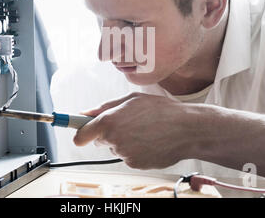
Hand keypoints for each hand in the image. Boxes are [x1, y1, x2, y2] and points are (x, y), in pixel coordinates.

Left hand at [73, 92, 203, 168]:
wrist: (187, 129)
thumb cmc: (160, 110)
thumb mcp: (131, 99)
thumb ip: (104, 107)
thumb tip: (85, 113)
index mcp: (109, 121)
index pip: (81, 134)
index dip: (79, 133)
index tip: (78, 134)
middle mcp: (114, 140)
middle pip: (100, 140)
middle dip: (109, 132)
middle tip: (129, 123)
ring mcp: (125, 154)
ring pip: (117, 147)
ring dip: (125, 141)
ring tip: (145, 130)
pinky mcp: (135, 164)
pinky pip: (129, 156)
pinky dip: (136, 150)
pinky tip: (150, 141)